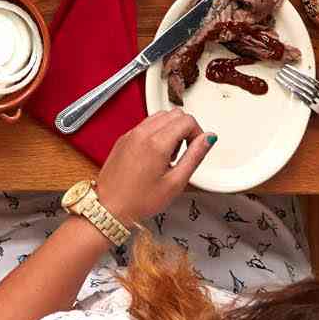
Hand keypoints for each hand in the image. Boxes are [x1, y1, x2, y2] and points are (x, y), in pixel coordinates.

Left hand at [94, 110, 213, 223]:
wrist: (110, 206)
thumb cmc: (140, 200)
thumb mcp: (176, 182)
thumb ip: (195, 156)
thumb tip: (208, 139)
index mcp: (156, 142)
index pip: (186, 120)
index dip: (198, 133)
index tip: (197, 148)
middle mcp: (141, 133)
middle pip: (173, 114)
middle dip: (185, 129)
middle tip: (184, 153)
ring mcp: (130, 133)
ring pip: (159, 116)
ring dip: (171, 130)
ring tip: (170, 156)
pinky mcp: (123, 138)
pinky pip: (145, 125)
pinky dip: (157, 132)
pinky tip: (156, 155)